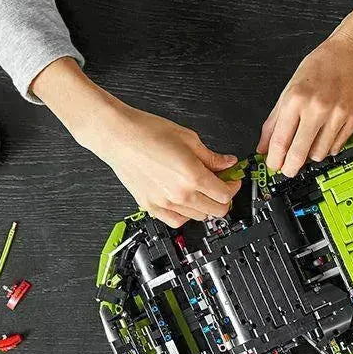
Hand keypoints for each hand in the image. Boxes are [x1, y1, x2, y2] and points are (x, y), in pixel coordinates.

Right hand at [32, 58, 240, 227]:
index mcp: (193, 176)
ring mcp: (165, 204)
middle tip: (222, 186)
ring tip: (202, 190)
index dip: (234, 186)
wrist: (118, 136)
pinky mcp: (151, 206)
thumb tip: (228, 163)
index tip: (233, 180)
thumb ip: (211, 156)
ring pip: (198, 218)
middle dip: (224, 199)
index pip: (226, 194)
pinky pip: (176, 221)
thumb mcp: (189, 138)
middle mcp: (180, 194)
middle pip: (216, 211)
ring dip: (206, 206)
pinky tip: (186, 201)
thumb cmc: (147, 132)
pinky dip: (186, 215)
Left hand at [258, 0, 352, 176]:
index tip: (273, 165)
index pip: (280, 141)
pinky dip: (327, 147)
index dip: (274, 160)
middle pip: (298, 154)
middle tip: (287, 169)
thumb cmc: (321, 66)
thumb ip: (274, 120)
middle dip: (290, 168)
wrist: (352, 53)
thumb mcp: (290, 88)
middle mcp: (316, 108)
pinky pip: (336, 147)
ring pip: (318, 154)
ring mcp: (336, 116)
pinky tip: (324, 136)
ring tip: (308, 144)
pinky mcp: (352, 120)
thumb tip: (264, 145)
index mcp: (296, 99)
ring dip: (310, 155)